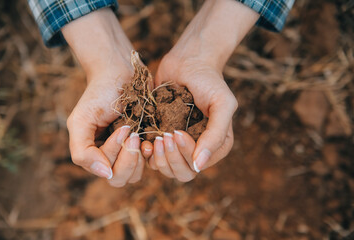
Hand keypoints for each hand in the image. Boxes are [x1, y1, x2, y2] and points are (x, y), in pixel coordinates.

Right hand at [62, 8, 149, 186]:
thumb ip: (82, 152)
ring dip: (139, 158)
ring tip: (141, 136)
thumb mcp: (80, 121)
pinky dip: (153, 154)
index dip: (115, 154)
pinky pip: (150, 162)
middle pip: (120, 178)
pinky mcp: (145, 143)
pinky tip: (154, 139)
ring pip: (135, 175)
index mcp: (93, 154)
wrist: (120, 71)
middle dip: (128, 159)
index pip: (105, 171)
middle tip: (133, 134)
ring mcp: (129, 152)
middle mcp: (111, 157)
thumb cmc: (99, 94)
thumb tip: (105, 174)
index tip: (123, 128)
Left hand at [147, 0, 258, 180]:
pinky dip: (146, 153)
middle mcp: (197, 149)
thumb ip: (216, 135)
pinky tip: (143, 140)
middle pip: (182, 173)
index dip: (185, 154)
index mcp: (216, 146)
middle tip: (164, 136)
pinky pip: (152, 157)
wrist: (188, 61)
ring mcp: (178, 145)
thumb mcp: (222, 104)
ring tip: (154, 138)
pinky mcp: (161, 136)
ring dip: (158, 158)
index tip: (176, 132)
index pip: (198, 165)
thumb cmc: (209, 81)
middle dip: (171, 158)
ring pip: (166, 169)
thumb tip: (200, 165)